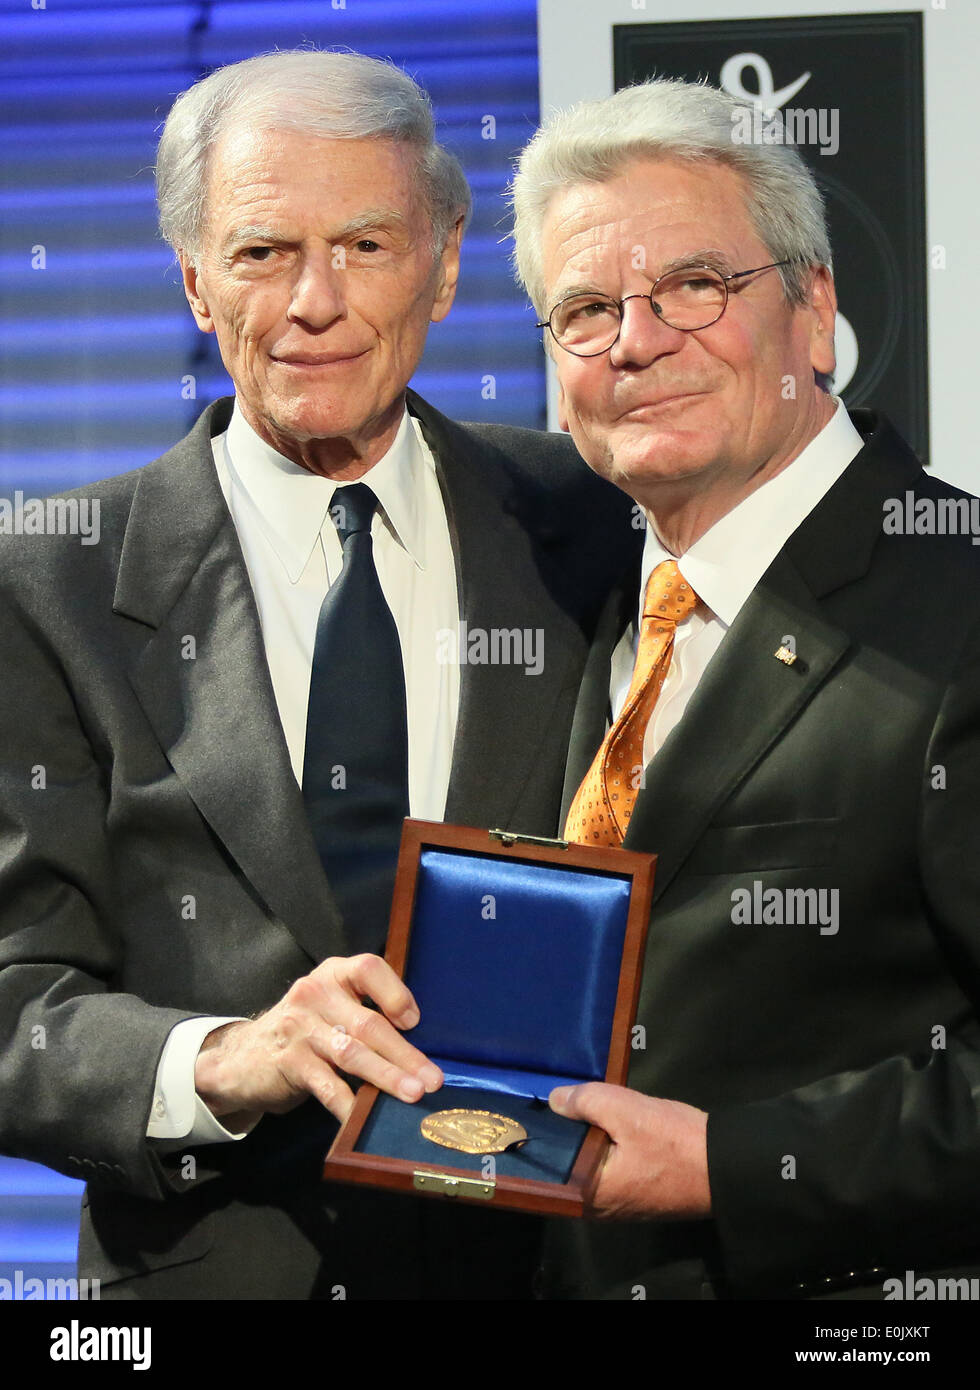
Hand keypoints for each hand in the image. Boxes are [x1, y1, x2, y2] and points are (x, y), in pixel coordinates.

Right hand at [194, 954, 442, 1125]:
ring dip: (387, 1077)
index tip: (415, 1022)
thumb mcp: (329, 1007)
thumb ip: (364, 1012)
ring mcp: (299, 1027)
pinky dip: (349, 1105)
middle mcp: (315, 994)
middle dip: (405, 1054)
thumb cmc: (305, 1031)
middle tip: (432, 1078)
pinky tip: (365, 1118)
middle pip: (368, 1023)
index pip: (368, 968)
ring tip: (413, 1094)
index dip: (395, 992)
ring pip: (352, 1054)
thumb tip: (419, 1046)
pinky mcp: (289, 1062)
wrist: (243, 1057)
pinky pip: (327, 1086)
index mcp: (333, 974)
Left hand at [549, 1082, 710, 1219]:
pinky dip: (607, 1149)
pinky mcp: (637, 1197)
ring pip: (590, 1166)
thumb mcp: (625, 1110)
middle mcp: (598, 1209)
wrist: (727, 1166)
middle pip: (568, 1166)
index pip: (548, 1168)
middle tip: (558, 1101)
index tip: (536, 1111)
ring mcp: (619, 1205)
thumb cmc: (673, 1143)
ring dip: (589, 1141)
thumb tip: (555, 1100)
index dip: (544, 1136)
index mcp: (588, 1194)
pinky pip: (609, 1170)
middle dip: (567, 1136)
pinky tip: (609, 1125)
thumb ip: (585, 1102)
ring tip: (581, 1107)